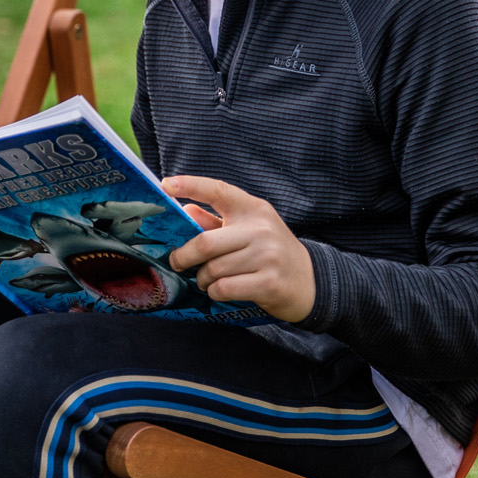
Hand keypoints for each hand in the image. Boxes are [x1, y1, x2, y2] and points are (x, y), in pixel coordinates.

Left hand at [163, 175, 316, 322]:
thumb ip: (216, 221)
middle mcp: (261, 229)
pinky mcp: (269, 283)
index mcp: (253, 209)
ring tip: (205, 280)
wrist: (310, 281)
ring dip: (202, 279)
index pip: (218, 190)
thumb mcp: (249, 229)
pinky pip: (224, 288)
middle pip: (206, 243)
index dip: (191, 185)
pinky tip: (219, 290)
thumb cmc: (270, 252)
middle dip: (184, 256)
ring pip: (213, 270)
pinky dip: (214, 292)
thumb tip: (185, 211)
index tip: (166, 185)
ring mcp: (267, 256)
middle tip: (176, 262)